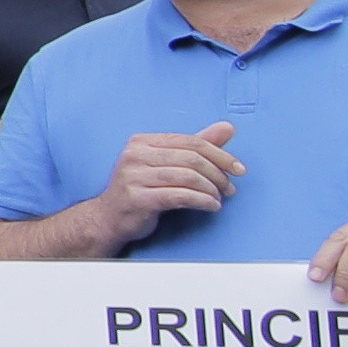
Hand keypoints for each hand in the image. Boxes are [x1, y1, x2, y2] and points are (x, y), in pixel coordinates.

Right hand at [94, 123, 242, 247]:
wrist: (108, 218)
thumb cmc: (140, 189)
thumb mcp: (167, 164)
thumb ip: (196, 146)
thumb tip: (228, 128)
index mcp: (142, 141)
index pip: (190, 141)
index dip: (220, 154)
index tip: (238, 168)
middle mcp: (135, 155)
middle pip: (191, 158)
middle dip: (218, 174)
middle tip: (230, 187)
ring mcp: (133, 176)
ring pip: (187, 177)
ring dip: (211, 189)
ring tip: (218, 198)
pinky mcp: (138, 198)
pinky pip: (180, 196)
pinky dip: (202, 201)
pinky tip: (211, 206)